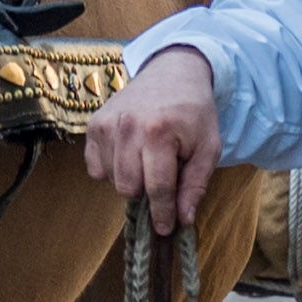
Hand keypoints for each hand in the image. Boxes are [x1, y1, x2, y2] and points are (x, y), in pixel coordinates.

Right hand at [82, 47, 222, 235]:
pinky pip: (95, 168)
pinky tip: (129, 155)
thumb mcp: (208, 147)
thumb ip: (195, 184)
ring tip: (148, 161)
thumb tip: (182, 219)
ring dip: (131, 181)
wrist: (172, 73)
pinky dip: (111, 170)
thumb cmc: (194, 113)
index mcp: (158, 132)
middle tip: (162, 181)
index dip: (163, 213)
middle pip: (129, 188)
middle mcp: (127, 127)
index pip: (157, 188)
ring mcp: (106, 125)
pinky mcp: (93, 125)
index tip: (166, 228)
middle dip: (147, 194)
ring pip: (111, 180)